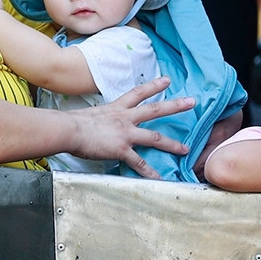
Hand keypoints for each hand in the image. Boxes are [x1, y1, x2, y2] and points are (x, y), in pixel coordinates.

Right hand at [68, 78, 194, 177]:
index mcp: (117, 108)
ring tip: (185, 149)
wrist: (68, 129)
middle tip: (192, 101)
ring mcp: (125, 133)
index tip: (167, 80)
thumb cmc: (72, 123)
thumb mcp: (90, 115)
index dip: (154, 86)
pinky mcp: (121, 149)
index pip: (139, 93)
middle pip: (156, 109)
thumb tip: (96, 125)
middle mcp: (125, 118)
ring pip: (155, 137)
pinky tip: (159, 179)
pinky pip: (139, 162)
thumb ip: (100, 119)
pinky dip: (150, 172)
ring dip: (172, 144)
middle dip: (176, 105)